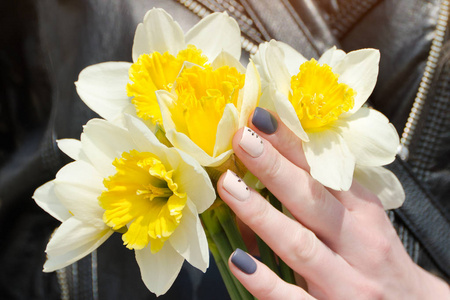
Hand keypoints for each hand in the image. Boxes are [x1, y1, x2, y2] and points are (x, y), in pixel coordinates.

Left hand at [217, 107, 448, 298]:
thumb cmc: (376, 255)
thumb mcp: (363, 219)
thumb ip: (327, 194)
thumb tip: (275, 158)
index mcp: (364, 213)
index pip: (324, 172)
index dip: (292, 145)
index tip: (261, 119)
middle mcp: (357, 245)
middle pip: (312, 201)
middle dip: (275, 168)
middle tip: (243, 140)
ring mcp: (343, 282)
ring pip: (299, 245)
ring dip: (261, 215)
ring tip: (229, 186)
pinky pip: (292, 298)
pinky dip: (264, 280)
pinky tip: (238, 259)